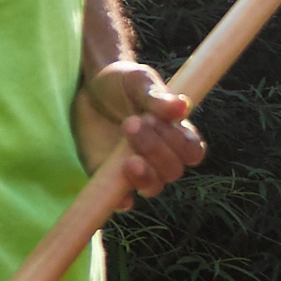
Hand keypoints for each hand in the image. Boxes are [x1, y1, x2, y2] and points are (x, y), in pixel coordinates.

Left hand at [77, 59, 204, 199]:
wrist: (88, 88)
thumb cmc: (121, 82)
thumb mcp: (137, 80)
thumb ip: (156, 95)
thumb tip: (182, 107)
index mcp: (175, 134)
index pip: (192, 152)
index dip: (180, 143)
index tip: (155, 118)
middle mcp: (160, 156)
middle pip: (173, 171)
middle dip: (156, 151)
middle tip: (131, 122)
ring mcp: (137, 169)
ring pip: (153, 187)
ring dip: (144, 176)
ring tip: (127, 158)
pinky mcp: (110, 179)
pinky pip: (123, 200)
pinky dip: (123, 200)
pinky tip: (118, 191)